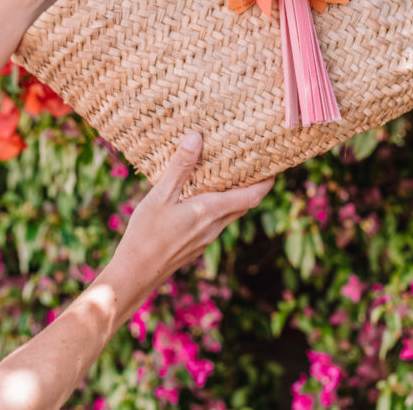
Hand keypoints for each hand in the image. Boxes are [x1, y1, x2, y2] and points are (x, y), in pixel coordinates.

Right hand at [109, 132, 274, 295]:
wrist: (136, 275)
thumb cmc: (146, 235)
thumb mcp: (161, 195)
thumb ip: (180, 167)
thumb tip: (197, 137)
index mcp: (211, 211)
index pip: (252, 196)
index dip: (268, 181)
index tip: (276, 164)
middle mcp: (215, 226)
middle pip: (245, 204)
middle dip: (255, 185)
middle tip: (256, 162)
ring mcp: (206, 238)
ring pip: (230, 213)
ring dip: (236, 195)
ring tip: (231, 173)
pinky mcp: (196, 244)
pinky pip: (217, 221)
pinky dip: (220, 205)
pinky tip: (203, 195)